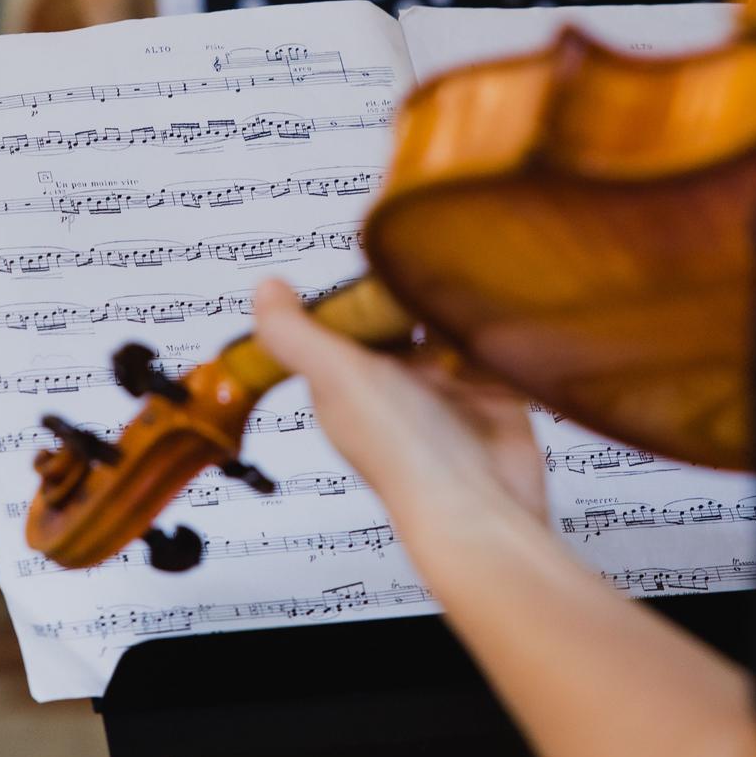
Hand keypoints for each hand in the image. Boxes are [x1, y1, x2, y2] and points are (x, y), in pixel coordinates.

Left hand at [252, 280, 548, 540]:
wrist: (482, 505)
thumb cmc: (404, 455)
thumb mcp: (337, 379)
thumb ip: (295, 335)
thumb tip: (264, 288)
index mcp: (346, 382)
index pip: (343, 320)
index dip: (357, 289)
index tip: (373, 253)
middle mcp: (393, 383)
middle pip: (395, 316)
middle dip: (408, 286)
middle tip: (423, 251)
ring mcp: (442, 386)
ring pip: (442, 322)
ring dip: (450, 299)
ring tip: (459, 268)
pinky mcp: (489, 388)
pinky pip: (485, 339)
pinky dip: (488, 320)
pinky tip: (490, 299)